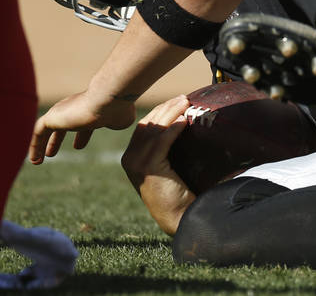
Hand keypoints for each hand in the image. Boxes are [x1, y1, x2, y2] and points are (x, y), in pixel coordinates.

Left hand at [29, 89, 135, 164]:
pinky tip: (34, 160)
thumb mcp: (121, 119)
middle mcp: (75, 107)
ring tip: (39, 160)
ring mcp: (63, 111)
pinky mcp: (52, 117)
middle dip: (57, 139)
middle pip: (64, 124)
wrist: (107, 100)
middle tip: (51, 152)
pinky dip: (35, 145)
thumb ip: (117, 122)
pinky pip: (38, 132)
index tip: (78, 146)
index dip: (82, 135)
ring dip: (43, 143)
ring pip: (49, 128)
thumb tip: (118, 123)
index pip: (84, 123)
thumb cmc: (117, 109)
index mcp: (91, 108)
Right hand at [121, 95, 195, 235]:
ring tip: (186, 103)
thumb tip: (182, 123)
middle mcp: (129, 159)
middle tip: (183, 98)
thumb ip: (166, 149)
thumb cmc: (178, 193)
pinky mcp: (148, 168)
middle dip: (165, 108)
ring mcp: (136, 164)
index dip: (159, 112)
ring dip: (171, 113)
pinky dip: (174, 128)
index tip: (176, 102)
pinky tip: (184, 120)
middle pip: (147, 124)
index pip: (143, 127)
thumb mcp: (167, 167)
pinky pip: (162, 141)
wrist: (179, 217)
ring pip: (154, 130)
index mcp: (131, 158)